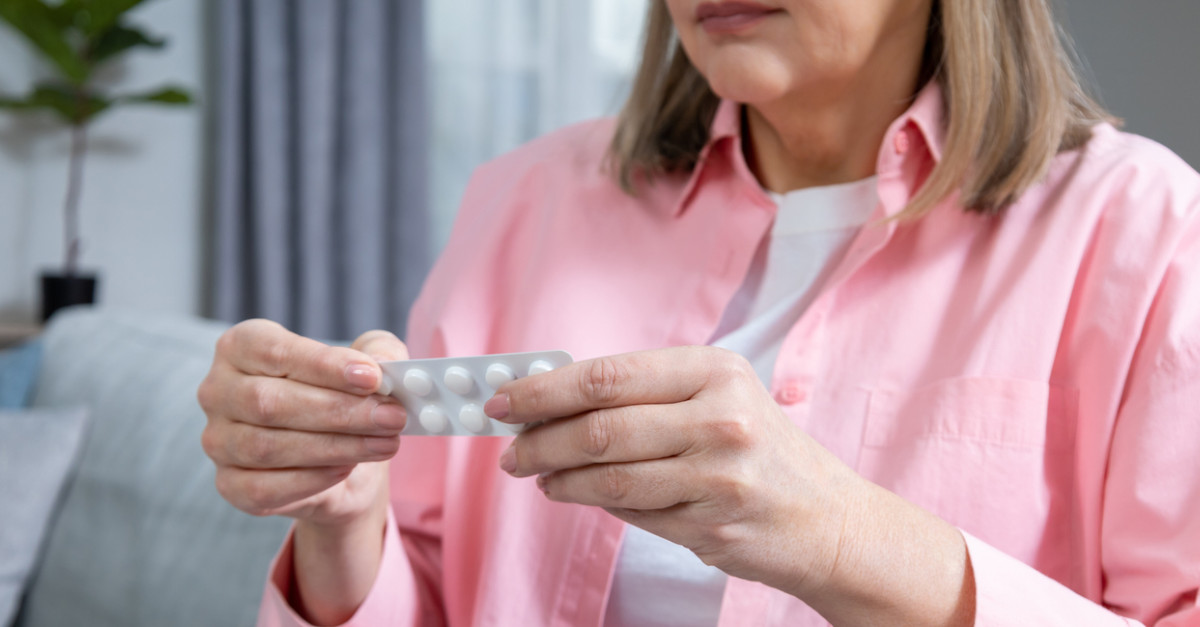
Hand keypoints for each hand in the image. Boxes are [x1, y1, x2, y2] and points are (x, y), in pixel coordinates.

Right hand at [198, 319, 408, 527]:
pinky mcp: (229, 485)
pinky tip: (346, 468)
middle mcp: (218, 391)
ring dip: (334, 446)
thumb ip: (379, 355)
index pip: (274, 352)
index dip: (323, 365)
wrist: (340, 461)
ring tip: (385, 443)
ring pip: (267, 447)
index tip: (372, 377)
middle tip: (391, 416)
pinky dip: (311, 479)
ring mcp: (218, 440)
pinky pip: (262, 488)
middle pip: (269, 402)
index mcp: (241, 347)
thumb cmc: (345, 397)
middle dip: (339, 411)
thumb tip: (384, 369)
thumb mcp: (369, 365)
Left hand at [486, 346, 854, 594]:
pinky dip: (594, 503)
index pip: (608, 376)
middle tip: (509, 449)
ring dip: (558, 478)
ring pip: (608, 477)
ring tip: (536, 475)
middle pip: (599, 428)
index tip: (504, 398)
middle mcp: (720, 418)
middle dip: (539, 439)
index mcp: (715, 371)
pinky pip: (631, 512)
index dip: (545, 389)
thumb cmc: (760, 450)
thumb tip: (551, 399)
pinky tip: (577, 494)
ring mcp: (718, 476)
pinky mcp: (711, 525)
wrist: (828, 519)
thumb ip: (645, 394)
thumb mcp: (718, 397)